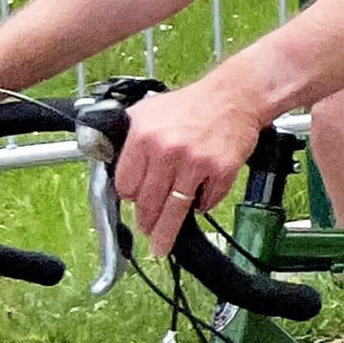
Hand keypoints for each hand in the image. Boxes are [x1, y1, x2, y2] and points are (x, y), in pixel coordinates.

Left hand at [113, 80, 269, 256]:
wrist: (234, 97)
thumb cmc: (192, 104)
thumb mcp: (146, 112)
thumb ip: (127, 139)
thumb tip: (109, 162)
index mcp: (144, 136)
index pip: (125, 184)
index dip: (129, 195)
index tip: (134, 199)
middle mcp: (167, 150)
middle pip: (148, 202)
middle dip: (146, 220)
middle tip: (146, 229)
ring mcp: (196, 163)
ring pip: (174, 210)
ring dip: (166, 231)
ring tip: (161, 245)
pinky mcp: (221, 171)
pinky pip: (206, 202)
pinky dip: (202, 206)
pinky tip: (200, 199)